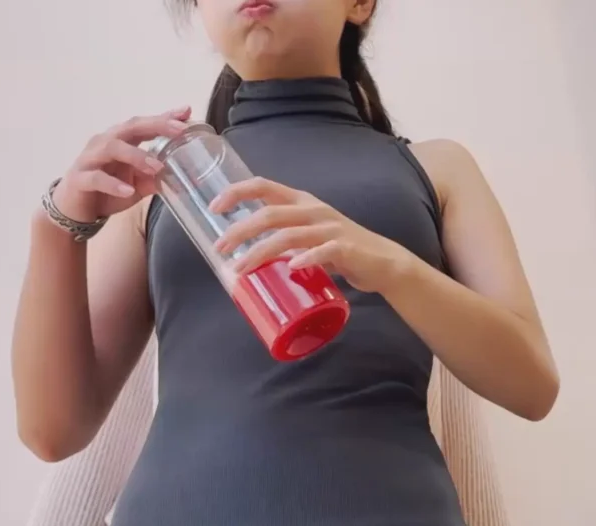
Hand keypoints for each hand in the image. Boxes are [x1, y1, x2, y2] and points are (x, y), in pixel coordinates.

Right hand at [51, 107, 192, 221]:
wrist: (74, 209)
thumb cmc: (106, 190)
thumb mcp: (137, 184)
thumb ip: (157, 177)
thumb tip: (186, 177)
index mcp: (121, 140)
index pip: (144, 124)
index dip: (165, 117)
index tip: (186, 112)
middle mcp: (105, 142)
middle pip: (130, 127)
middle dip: (156, 126)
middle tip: (179, 131)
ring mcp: (90, 158)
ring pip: (112, 148)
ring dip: (137, 156)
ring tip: (157, 168)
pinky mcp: (80, 178)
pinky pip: (97, 178)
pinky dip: (113, 184)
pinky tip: (128, 191)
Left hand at [209, 177, 416, 293]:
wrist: (381, 261)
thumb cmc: (340, 248)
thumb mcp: (308, 233)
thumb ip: (283, 235)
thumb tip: (246, 249)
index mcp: (302, 202)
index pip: (264, 186)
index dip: (236, 192)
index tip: (214, 207)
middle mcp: (314, 210)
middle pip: (270, 214)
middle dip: (240, 230)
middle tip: (220, 249)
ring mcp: (330, 228)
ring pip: (289, 236)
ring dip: (261, 252)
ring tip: (242, 269)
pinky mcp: (346, 248)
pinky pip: (324, 251)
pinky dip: (307, 258)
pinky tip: (292, 267)